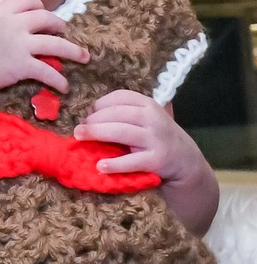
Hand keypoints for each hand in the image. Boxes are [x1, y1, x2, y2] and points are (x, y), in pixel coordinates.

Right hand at [0, 0, 87, 95]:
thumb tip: (4, 2)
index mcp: (2, 12)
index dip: (39, 6)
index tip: (44, 14)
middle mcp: (14, 24)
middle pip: (46, 18)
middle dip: (59, 25)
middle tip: (65, 33)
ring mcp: (20, 44)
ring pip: (55, 44)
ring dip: (73, 51)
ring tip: (83, 57)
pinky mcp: (22, 65)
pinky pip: (47, 71)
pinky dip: (58, 80)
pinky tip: (64, 86)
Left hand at [77, 89, 218, 232]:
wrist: (185, 161)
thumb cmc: (156, 137)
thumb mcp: (146, 119)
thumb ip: (125, 113)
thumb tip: (88, 112)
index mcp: (148, 104)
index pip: (120, 97)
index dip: (100, 103)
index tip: (88, 113)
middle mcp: (153, 118)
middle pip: (117, 113)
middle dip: (94, 119)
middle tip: (78, 129)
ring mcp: (155, 139)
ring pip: (121, 132)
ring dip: (97, 133)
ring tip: (79, 137)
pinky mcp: (157, 160)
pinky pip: (132, 161)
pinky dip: (115, 164)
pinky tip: (100, 166)